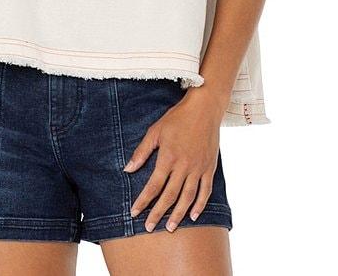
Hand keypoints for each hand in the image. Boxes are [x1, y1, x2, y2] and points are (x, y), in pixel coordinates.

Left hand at [123, 87, 223, 232]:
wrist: (204, 109)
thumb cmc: (177, 118)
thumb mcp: (155, 131)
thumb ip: (142, 151)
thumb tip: (128, 169)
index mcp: (168, 157)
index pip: (153, 185)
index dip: (143, 201)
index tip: (134, 212)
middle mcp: (184, 165)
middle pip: (169, 195)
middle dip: (158, 213)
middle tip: (149, 227)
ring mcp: (198, 168)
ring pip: (188, 197)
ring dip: (178, 214)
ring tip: (170, 227)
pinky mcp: (210, 167)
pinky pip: (206, 190)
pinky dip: (200, 205)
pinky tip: (193, 216)